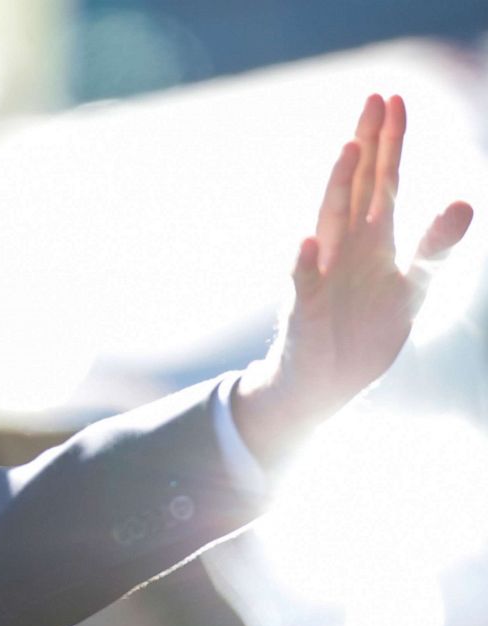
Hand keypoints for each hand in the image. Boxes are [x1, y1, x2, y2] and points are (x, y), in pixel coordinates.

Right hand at [233, 95, 473, 466]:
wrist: (325, 384)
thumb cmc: (363, 332)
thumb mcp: (411, 288)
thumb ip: (434, 246)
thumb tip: (465, 199)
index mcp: (371, 241)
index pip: (380, 182)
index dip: (389, 143)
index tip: (395, 99)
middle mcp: (343, 248)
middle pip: (355, 188)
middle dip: (366, 145)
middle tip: (376, 99)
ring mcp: (321, 276)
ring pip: (330, 223)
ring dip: (338, 187)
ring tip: (350, 150)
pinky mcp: (304, 312)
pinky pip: (302, 285)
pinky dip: (304, 265)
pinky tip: (308, 242)